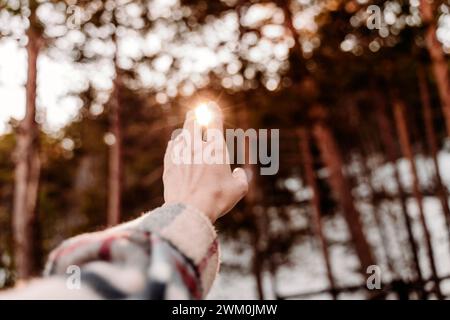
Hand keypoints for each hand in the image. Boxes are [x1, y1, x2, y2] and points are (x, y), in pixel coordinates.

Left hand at [163, 107, 248, 222]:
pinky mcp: (169, 164)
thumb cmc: (217, 199)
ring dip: (185, 130)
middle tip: (194, 113)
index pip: (213, 121)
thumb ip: (241, 177)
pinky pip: (171, 148)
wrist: (189, 209)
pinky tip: (175, 143)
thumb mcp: (238, 189)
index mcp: (215, 148)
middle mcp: (196, 146)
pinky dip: (175, 143)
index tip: (211, 105)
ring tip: (187, 129)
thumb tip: (238, 172)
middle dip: (194, 116)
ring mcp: (180, 154)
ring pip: (181, 134)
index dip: (213, 110)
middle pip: (193, 122)